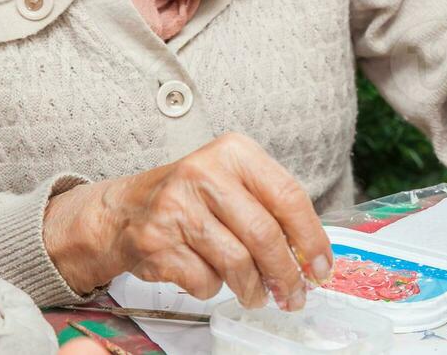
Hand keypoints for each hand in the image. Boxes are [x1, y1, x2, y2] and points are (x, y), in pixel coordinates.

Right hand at [42, 132, 332, 310]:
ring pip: (237, 263)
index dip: (312, 238)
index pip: (288, 196)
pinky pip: (204, 281)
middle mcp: (204, 173)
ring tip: (257, 295)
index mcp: (234, 151)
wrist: (124, 211)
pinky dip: (214, 288)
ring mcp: (176, 208)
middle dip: (287, 274)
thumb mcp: (233, 182)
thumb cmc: (192, 198)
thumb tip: (312, 255)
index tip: (322, 266)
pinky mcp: (156, 243)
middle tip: (294, 294)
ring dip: (253, 289)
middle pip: (264, 235)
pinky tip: (211, 278)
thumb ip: (271, 208)